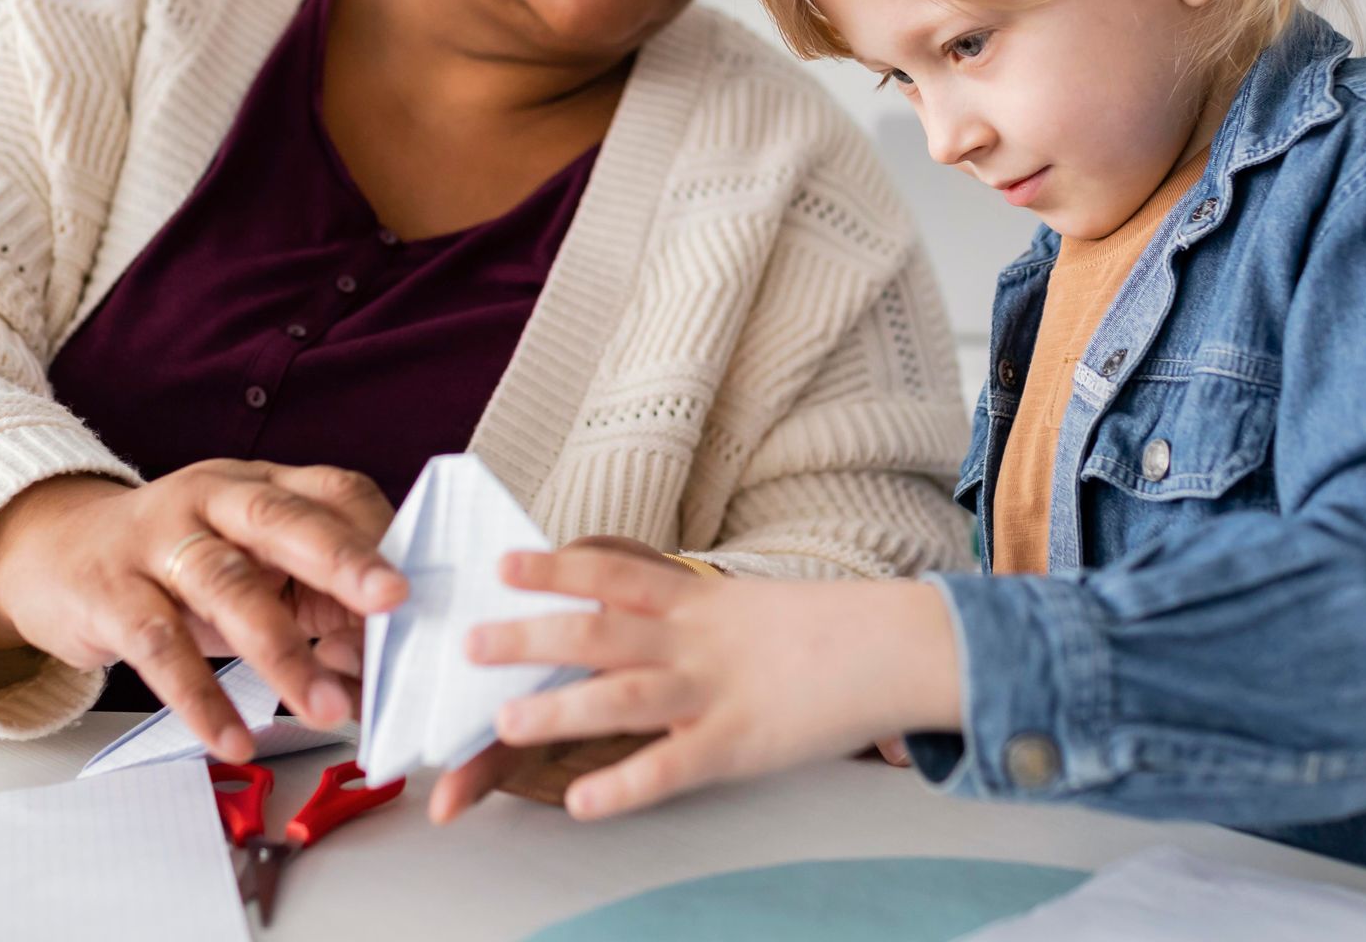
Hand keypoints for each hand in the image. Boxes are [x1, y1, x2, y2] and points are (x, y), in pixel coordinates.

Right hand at [0, 461, 406, 760]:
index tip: (421, 588)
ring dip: (282, 651)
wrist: (52, 552)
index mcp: (260, 483)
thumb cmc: (175, 563)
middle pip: (283, 519)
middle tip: (396, 603)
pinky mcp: (111, 593)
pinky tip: (235, 737)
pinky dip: (201, 697)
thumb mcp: (246, 557)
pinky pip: (159, 647)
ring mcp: (158, 541)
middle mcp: (212, 497)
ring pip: (227, 587)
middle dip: (344, 559)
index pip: (334, 492)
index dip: (379, 538)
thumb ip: (311, 593)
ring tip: (329, 708)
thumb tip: (387, 659)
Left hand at [464, 548, 961, 818]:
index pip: (613, 573)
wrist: (894, 643)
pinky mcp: (740, 743)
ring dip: (560, 707)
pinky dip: (624, 785)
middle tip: (471, 642)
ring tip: (506, 720)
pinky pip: (673, 766)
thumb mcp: (742, 608)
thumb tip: (631, 623)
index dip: (556, 567)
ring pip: (624, 696)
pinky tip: (580, 802)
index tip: (503, 563)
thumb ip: (687, 616)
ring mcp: (715, 689)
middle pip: (599, 630)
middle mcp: (695, 638)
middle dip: (532, 634)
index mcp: (696, 601)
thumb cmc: (818, 630)